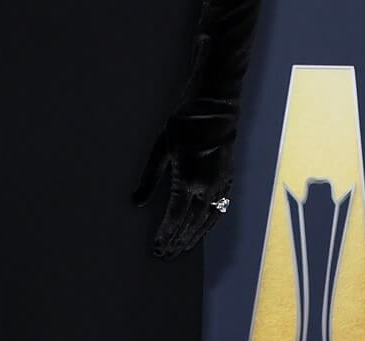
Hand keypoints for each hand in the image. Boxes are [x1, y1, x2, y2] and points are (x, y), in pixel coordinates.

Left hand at [133, 104, 236, 257]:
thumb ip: (150, 178)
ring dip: (193, 238)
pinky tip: (201, 231)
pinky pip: (219, 210)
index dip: (165, 236)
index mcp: (188, 179)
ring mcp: (220, 185)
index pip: (175, 217)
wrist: (215, 108)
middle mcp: (207, 187)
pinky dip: (209, 225)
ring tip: (180, 250)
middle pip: (191, 224)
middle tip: (165, 256)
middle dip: (177, 242)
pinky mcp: (228, 180)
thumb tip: (136, 201)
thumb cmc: (184, 124)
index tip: (156, 249)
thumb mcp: (160, 148)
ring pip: (207, 221)